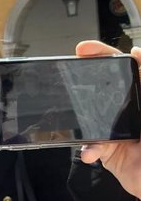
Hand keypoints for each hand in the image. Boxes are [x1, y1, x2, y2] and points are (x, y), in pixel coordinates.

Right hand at [76, 41, 140, 198]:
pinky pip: (88, 145)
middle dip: (81, 83)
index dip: (102, 55)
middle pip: (100, 89)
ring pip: (87, 118)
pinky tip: (90, 150)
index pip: (122, 69)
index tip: (83, 49)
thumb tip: (136, 51)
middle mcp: (128, 111)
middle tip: (65, 74)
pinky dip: (86, 148)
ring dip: (79, 122)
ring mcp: (117, 130)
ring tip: (78, 123)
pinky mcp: (108, 151)